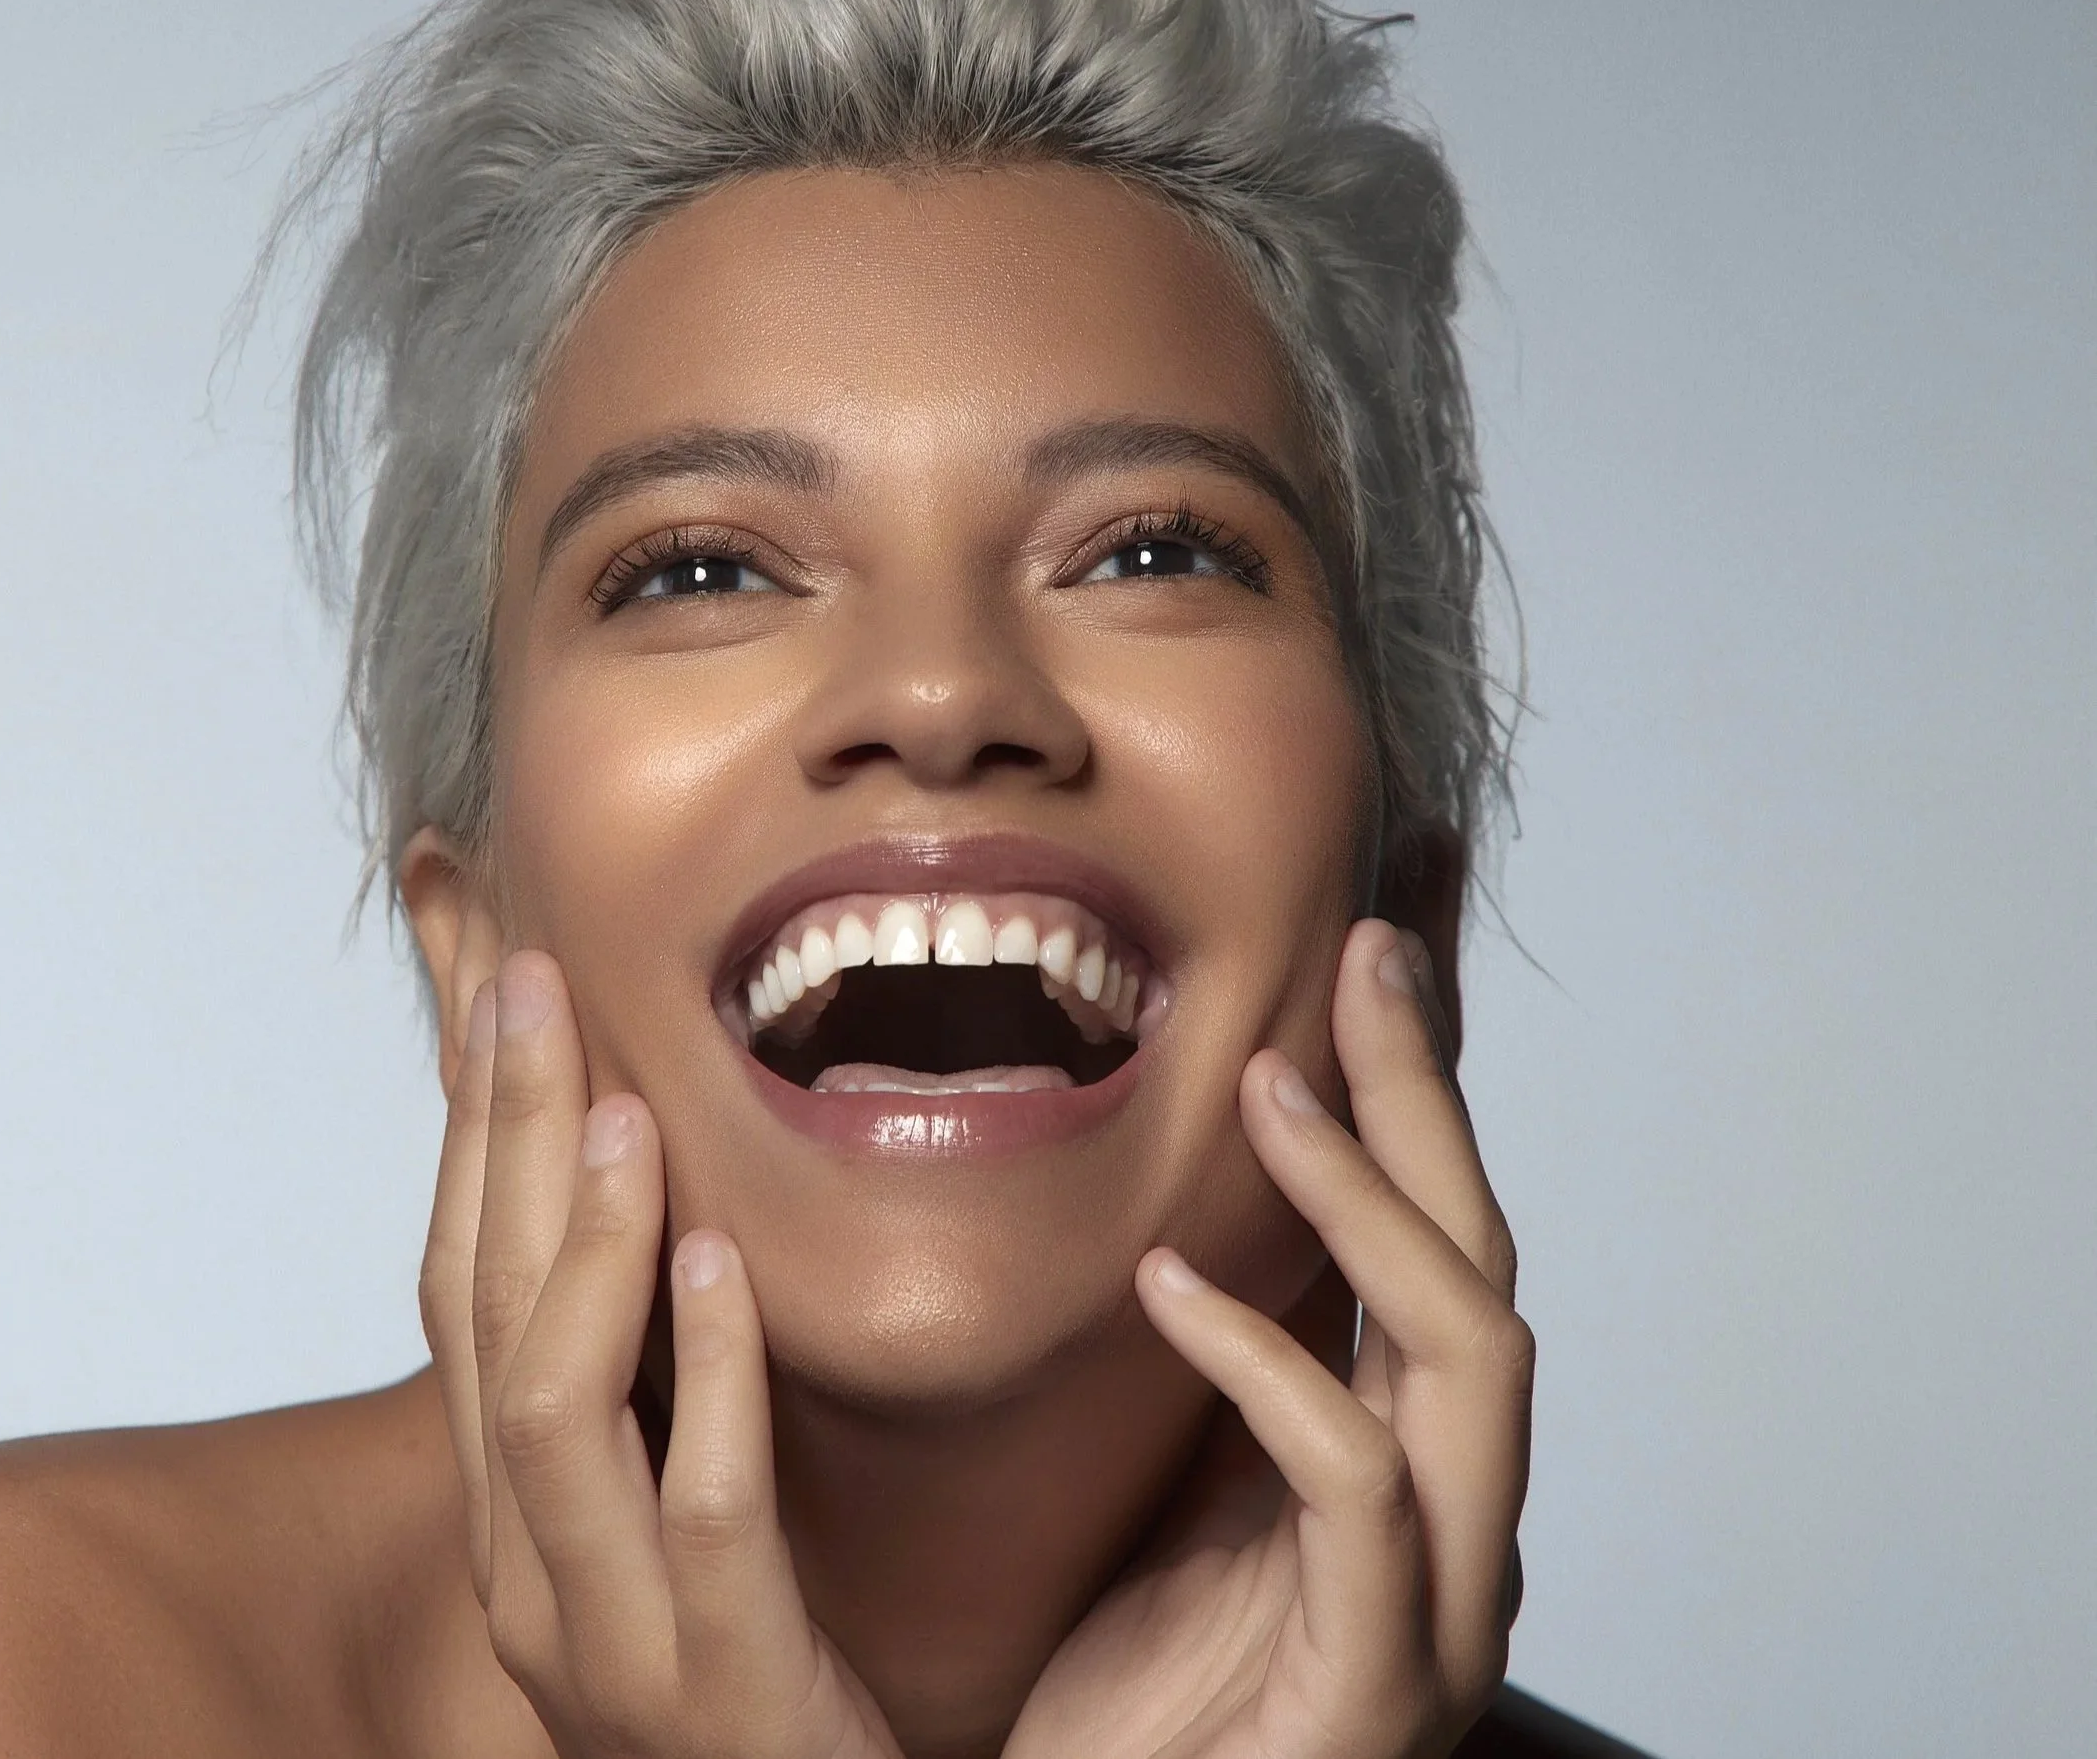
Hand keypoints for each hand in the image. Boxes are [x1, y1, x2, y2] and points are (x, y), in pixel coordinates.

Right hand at [419, 951, 903, 1758]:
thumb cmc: (749, 1665)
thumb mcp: (662, 1509)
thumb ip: (636, 1377)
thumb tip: (628, 1202)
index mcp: (506, 1521)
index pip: (458, 1297)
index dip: (470, 1142)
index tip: (501, 993)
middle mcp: (521, 1574)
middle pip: (484, 1322)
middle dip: (501, 1143)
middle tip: (533, 986)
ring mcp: (604, 1639)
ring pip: (554, 1408)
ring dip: (585, 1244)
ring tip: (626, 1112)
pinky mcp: (719, 1683)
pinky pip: (701, 1505)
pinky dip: (709, 1371)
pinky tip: (730, 1259)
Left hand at [1005, 919, 1532, 1758]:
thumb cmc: (1139, 1690)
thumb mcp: (1172, 1482)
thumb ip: (1220, 1353)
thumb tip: (1175, 1182)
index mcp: (1404, 1459)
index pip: (1440, 1240)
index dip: (1428, 1091)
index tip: (1386, 939)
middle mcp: (1451, 1518)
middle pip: (1482, 1262)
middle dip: (1429, 1100)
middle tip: (1363, 952)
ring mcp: (1432, 1601)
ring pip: (1467, 1351)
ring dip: (1370, 1201)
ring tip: (1267, 1080)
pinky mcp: (1374, 1678)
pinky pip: (1355, 1485)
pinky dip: (1270, 1364)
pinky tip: (1164, 1282)